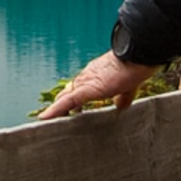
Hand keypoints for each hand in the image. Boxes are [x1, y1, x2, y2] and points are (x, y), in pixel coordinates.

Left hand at [36, 52, 157, 118]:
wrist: (136, 57)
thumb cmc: (134, 68)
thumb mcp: (128, 88)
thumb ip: (123, 98)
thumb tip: (121, 107)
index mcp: (95, 77)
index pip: (78, 90)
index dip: (70, 101)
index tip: (67, 112)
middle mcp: (86, 78)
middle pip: (67, 94)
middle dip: (59, 107)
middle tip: (51, 120)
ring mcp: (85, 82)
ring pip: (64, 98)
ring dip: (55, 111)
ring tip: (44, 122)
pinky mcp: (86, 88)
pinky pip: (67, 101)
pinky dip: (54, 110)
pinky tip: (44, 118)